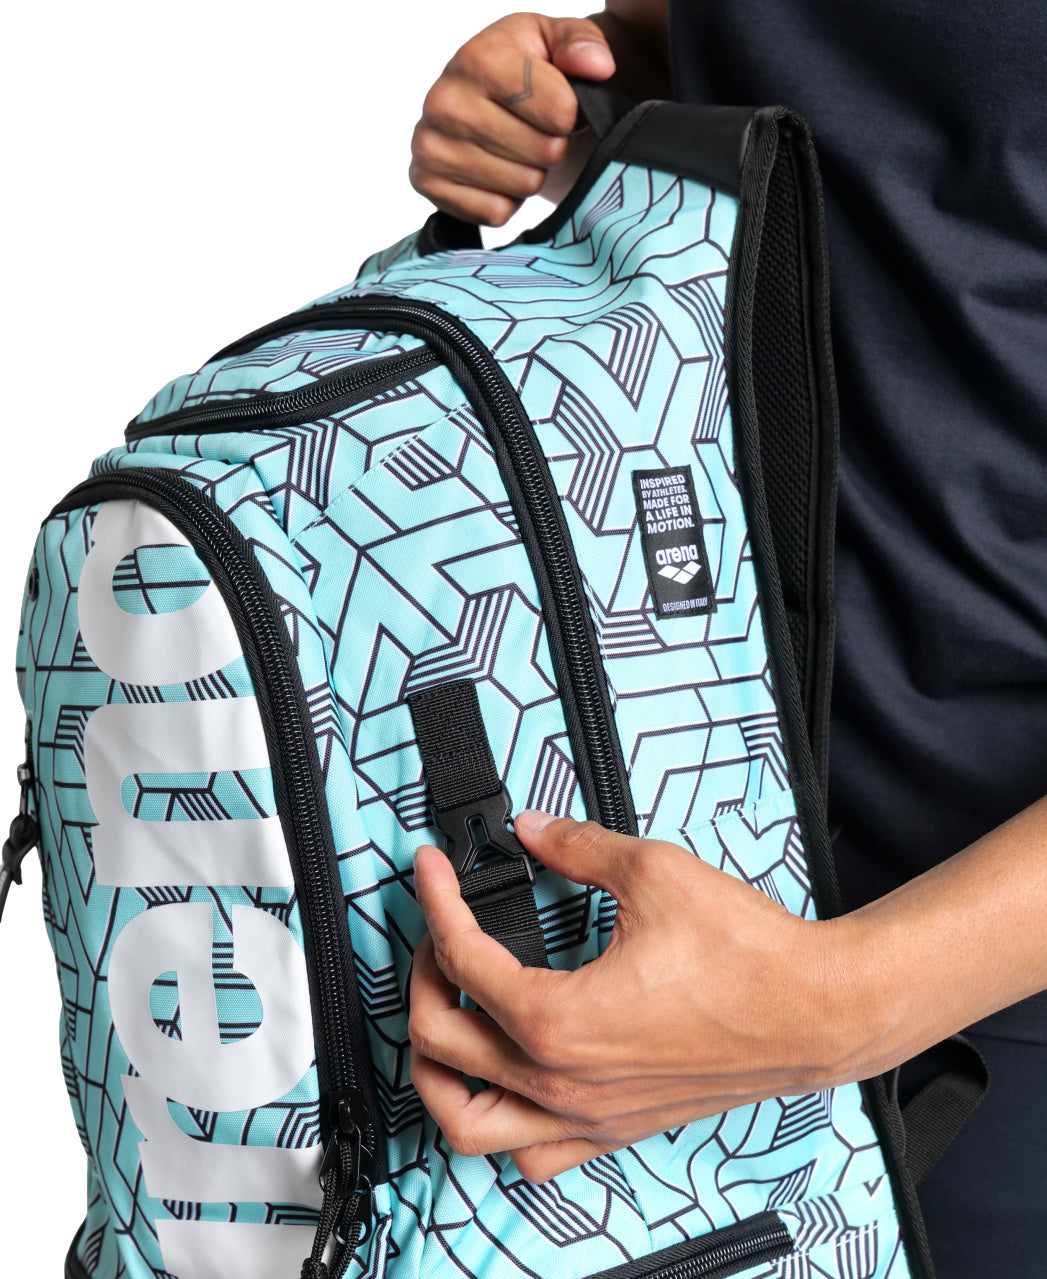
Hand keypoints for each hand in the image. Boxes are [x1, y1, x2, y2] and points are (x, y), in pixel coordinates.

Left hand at [409, 811, 879, 1182]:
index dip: (436, 901)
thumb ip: (576, 845)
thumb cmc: (749, 957)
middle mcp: (563, 1080)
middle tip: (436, 931)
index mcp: (559, 1019)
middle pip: (438, 1042)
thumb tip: (532, 831)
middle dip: (418, 977)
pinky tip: (503, 1081)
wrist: (816, 1010)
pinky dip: (497, 1125)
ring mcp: (587, 1115)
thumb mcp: (652, 872)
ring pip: (466, 1124)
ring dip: (434, 1072)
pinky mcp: (615, 1128)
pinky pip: (530, 1155)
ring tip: (440, 1020)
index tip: (432, 870)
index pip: (461, 959)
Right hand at [410, 13, 614, 225]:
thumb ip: (581, 43)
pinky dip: (504, 200)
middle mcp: (446, 102)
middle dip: (551, 146)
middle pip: (544, 152)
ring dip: (529, 174)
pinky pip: (496, 212)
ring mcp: (432, 146)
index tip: (558, 106)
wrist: (476, 98)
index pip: (560, 110)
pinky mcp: (428, 184)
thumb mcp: (552, 39)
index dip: (572, 115)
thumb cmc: (518, 68)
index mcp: (478, 58)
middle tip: (534, 131)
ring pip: (522, 186)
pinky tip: (493, 172)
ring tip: (513, 149)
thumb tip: (598, 66)